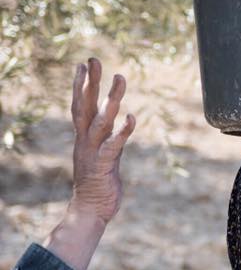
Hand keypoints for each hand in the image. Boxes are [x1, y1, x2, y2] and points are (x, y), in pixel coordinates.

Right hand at [44, 58, 135, 269]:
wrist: (90, 211)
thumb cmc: (98, 184)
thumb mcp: (103, 155)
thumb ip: (109, 138)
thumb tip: (119, 123)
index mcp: (83, 138)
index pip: (78, 106)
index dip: (79, 85)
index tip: (82, 63)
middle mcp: (84, 141)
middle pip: (84, 106)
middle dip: (89, 82)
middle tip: (93, 58)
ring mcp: (92, 153)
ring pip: (100, 120)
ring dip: (110, 98)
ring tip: (119, 77)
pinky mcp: (103, 166)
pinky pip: (113, 145)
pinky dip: (123, 131)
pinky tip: (132, 116)